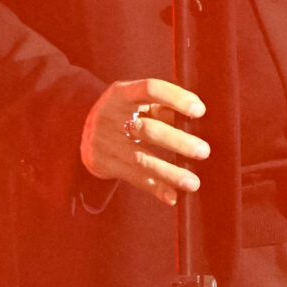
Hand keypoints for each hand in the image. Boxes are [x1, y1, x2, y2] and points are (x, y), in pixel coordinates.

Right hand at [80, 78, 208, 205]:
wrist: (82, 132)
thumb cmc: (125, 113)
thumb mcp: (137, 102)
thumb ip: (164, 107)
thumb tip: (198, 117)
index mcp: (123, 93)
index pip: (151, 89)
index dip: (176, 99)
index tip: (200, 111)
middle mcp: (112, 116)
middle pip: (148, 129)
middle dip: (177, 141)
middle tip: (203, 151)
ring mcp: (106, 142)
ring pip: (141, 159)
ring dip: (170, 173)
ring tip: (193, 182)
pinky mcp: (104, 164)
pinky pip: (134, 178)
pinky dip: (155, 188)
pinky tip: (172, 196)